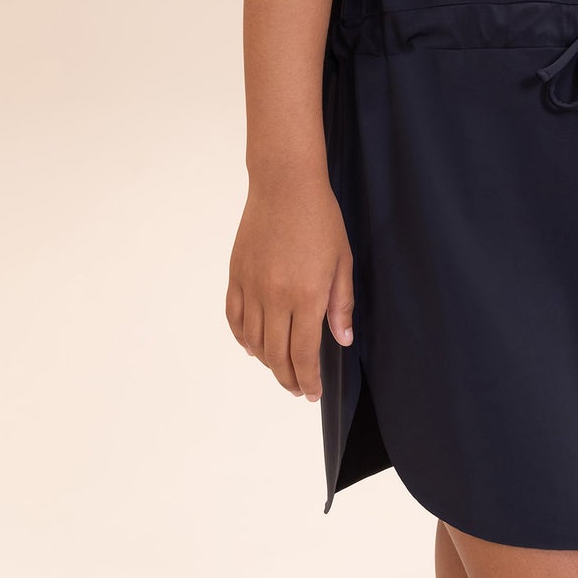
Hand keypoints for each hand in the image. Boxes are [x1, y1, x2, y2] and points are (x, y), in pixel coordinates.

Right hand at [225, 169, 354, 403]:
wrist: (284, 185)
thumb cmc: (320, 219)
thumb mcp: (342, 261)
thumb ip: (341, 304)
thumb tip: (342, 340)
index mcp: (307, 296)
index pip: (303, 355)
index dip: (307, 380)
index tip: (311, 393)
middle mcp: (275, 297)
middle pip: (276, 355)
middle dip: (288, 379)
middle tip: (298, 388)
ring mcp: (251, 287)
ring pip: (253, 342)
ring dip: (266, 362)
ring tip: (280, 367)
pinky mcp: (236, 275)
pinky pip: (235, 318)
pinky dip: (243, 338)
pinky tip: (253, 345)